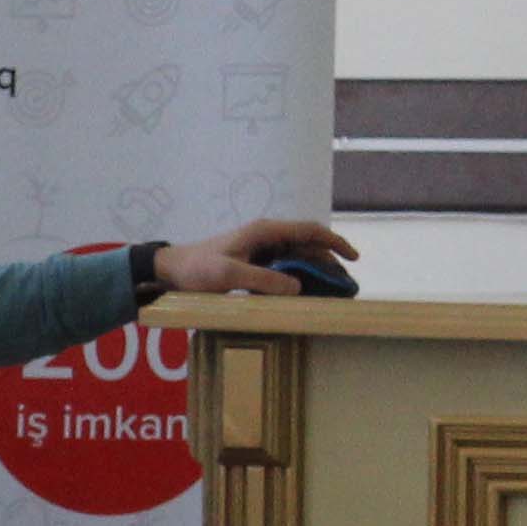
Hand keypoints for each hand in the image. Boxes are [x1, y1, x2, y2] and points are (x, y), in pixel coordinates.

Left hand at [150, 218, 359, 300]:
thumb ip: (263, 280)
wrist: (172, 270)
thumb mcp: (229, 276)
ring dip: (317, 272)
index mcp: (264, 231)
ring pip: (299, 258)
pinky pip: (285, 268)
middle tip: (346, 285)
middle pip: (308, 246)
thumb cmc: (197, 269)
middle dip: (330, 262)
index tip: (353, 257)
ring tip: (332, 292)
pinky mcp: (256, 263)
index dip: (334, 242)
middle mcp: (267, 237)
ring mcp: (262, 249)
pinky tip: (307, 294)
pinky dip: (300, 279)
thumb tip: (298, 288)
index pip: (309, 231)